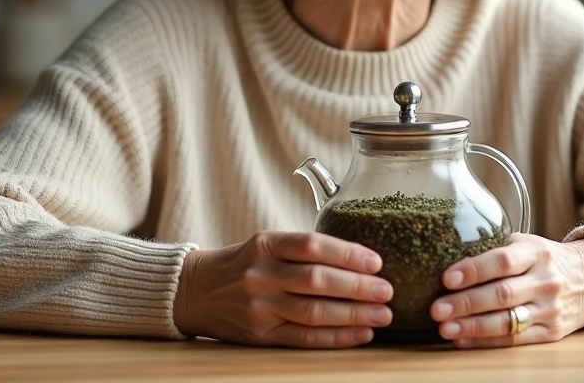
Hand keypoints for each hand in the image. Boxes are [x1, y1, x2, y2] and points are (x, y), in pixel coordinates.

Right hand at [173, 231, 392, 347]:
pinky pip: (304, 339)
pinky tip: (360, 334)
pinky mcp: (259, 336)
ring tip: (382, 314)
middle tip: (388, 290)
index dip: (348, 254)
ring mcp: (259, 307)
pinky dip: (336, 338)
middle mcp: (261, 275)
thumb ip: (303, 249)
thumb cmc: (243, 264)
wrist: (195, 291)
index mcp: (265, 244)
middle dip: (358, 287)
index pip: (313, 246)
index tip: (376, 262)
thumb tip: (359, 258)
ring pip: (314, 313)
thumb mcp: (266, 244)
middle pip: (318, 281)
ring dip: (354, 315)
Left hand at [429, 235, 583, 347]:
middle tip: (437, 309)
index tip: (447, 277)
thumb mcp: (529, 244)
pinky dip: (486, 341)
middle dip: (466, 303)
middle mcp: (546, 281)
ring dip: (472, 327)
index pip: (503, 261)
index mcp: (537, 253)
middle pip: (502, 294)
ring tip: (445, 328)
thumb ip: (497, 248)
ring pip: (507, 321)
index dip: (474, 270)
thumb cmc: (547, 259)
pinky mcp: (551, 333)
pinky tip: (463, 340)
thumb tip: (451, 256)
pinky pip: (515, 340)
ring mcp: (550, 309)